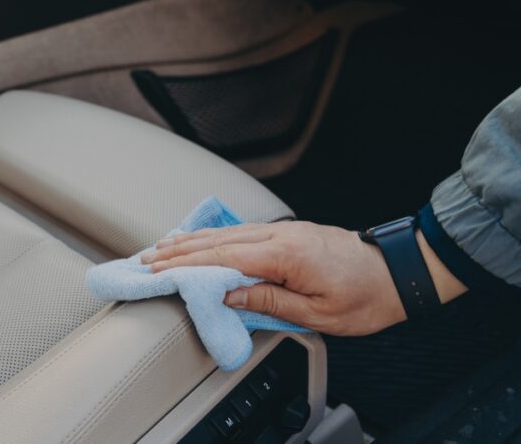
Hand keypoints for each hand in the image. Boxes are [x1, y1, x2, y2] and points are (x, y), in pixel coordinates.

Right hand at [140, 221, 462, 335]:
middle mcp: (279, 235)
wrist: (398, 271)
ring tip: (161, 247)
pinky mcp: (287, 232)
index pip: (222, 259)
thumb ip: (269, 300)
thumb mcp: (318, 313)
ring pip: (226, 233)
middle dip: (177, 250)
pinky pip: (240, 231)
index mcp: (284, 255)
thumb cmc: (365, 298)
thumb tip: (228, 294)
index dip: (185, 265)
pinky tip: (199, 239)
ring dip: (190, 240)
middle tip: (145, 258)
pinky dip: (213, 236)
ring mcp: (283, 230)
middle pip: (217, 241)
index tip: (157, 271)